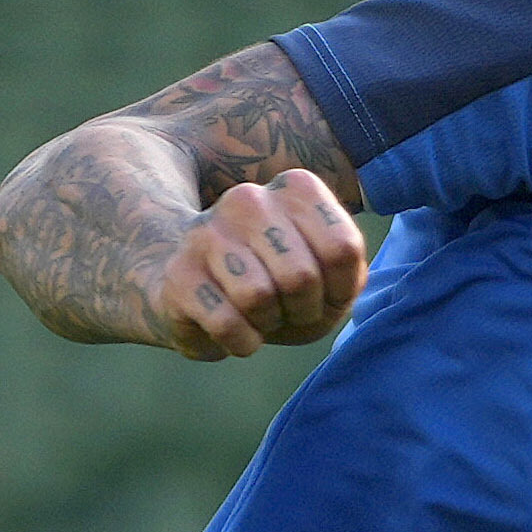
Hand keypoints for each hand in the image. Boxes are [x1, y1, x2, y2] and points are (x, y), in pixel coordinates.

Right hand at [142, 170, 366, 359]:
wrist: (204, 295)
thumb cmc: (280, 287)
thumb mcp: (331, 278)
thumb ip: (350, 274)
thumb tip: (343, 281)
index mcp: (296, 188)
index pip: (342, 249)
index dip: (340, 290)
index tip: (323, 292)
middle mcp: (250, 199)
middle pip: (300, 276)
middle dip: (303, 311)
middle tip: (288, 309)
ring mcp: (208, 231)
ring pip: (258, 297)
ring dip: (268, 325)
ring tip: (260, 315)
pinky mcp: (180, 272)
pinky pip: (225, 323)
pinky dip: (242, 342)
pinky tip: (236, 330)